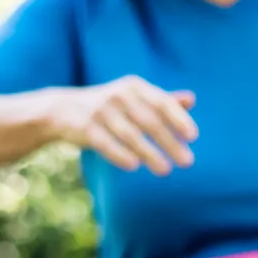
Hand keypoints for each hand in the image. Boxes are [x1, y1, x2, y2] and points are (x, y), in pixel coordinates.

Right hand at [53, 77, 197, 174]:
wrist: (63, 109)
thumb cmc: (109, 106)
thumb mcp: (134, 97)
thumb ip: (162, 100)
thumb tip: (192, 100)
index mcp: (134, 87)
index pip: (162, 102)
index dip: (179, 119)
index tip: (193, 137)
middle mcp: (119, 96)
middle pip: (149, 121)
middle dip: (170, 142)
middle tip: (187, 162)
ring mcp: (100, 111)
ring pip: (130, 135)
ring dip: (150, 154)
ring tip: (165, 170)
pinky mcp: (85, 127)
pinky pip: (105, 143)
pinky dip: (120, 154)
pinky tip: (134, 166)